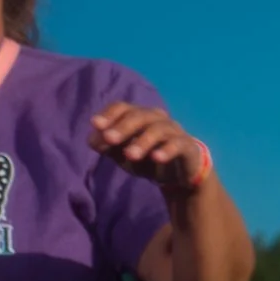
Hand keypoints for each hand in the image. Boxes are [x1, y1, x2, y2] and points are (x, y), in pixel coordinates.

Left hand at [89, 103, 206, 191]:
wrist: (178, 173)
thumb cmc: (146, 159)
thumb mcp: (122, 155)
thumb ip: (107, 147)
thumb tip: (92, 139)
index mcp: (138, 117)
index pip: (123, 108)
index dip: (109, 114)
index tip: (96, 124)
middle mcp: (157, 119)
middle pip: (140, 115)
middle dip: (123, 127)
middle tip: (109, 138)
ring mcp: (174, 131)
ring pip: (159, 129)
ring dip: (143, 141)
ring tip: (130, 155)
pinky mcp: (187, 146)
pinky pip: (178, 143)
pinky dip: (167, 149)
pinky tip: (157, 158)